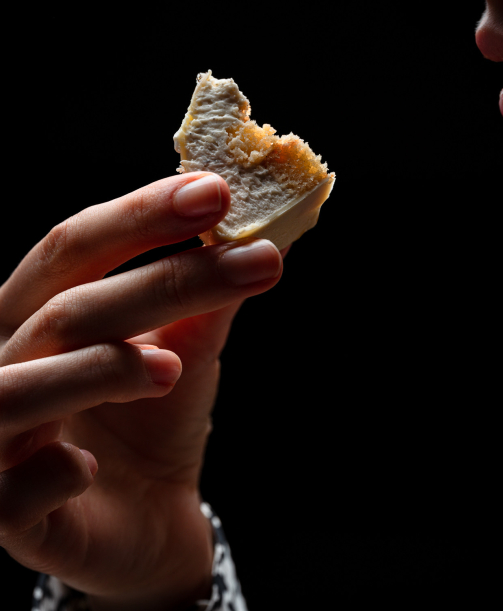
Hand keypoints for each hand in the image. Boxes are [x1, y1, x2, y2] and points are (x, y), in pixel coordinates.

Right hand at [0, 172, 282, 609]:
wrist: (146, 518)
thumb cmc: (155, 417)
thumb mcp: (187, 348)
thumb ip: (208, 297)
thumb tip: (265, 231)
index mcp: (39, 310)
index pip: (75, 247)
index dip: (141, 216)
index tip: (217, 194)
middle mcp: (5, 362)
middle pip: (64, 309)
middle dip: (157, 281)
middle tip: (249, 259)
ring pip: (19, 392)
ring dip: (98, 370)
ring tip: (171, 367)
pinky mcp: (5, 514)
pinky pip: (11, 493)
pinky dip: (50, 472)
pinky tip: (86, 467)